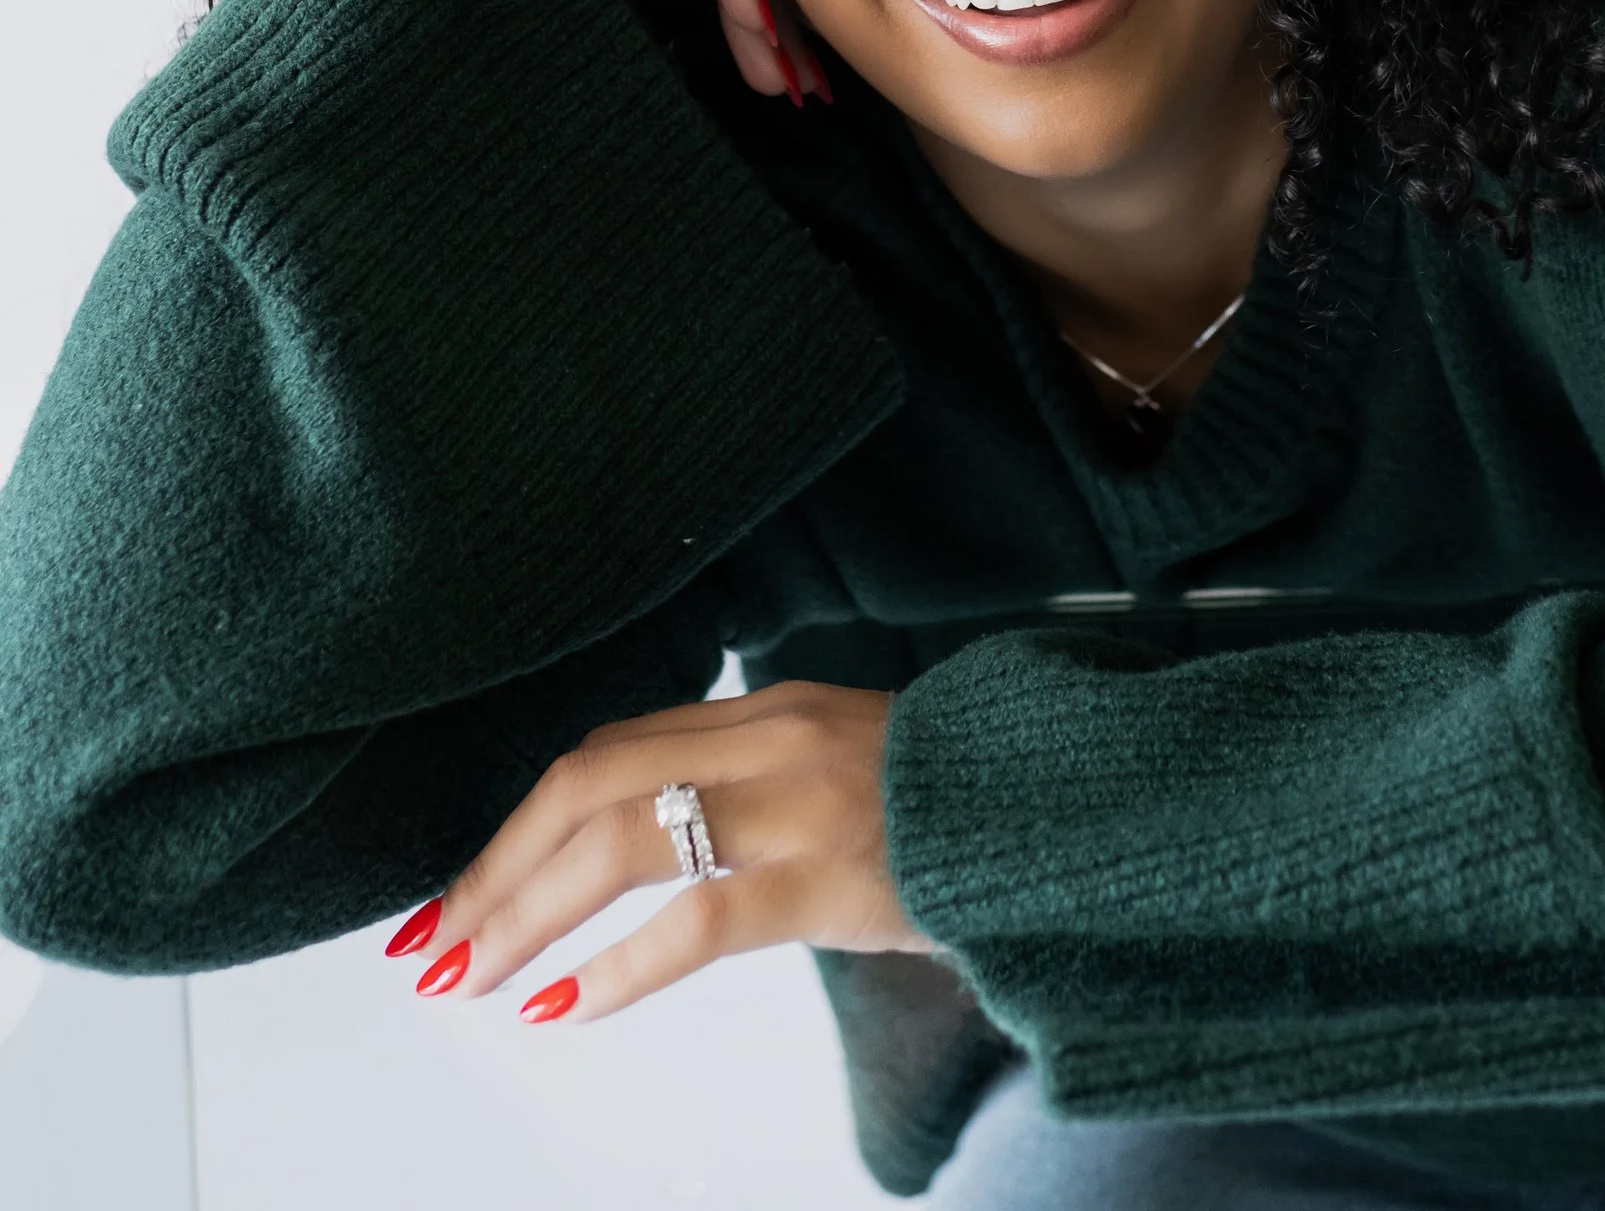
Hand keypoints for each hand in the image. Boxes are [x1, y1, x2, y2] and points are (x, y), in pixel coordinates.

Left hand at [397, 683, 930, 1024]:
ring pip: (624, 841)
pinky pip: (700, 919)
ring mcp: (797, 804)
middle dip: (497, 868)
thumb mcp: (838, 760)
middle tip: (435, 942)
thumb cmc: (947, 799)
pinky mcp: (829, 875)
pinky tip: (572, 1009)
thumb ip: (751, 776)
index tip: (462, 887)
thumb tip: (651, 826)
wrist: (1055, 800)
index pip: (608, 749)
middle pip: (589, 784)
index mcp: (764, 708)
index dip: (520, 820)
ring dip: (530, 916)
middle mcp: (767, 740)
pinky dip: (621, 967)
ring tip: (478, 978)